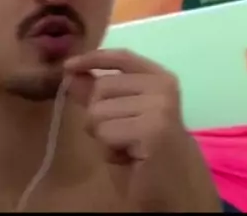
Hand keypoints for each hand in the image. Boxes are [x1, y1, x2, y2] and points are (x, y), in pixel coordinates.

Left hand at [65, 49, 219, 211]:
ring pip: (99, 111)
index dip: (94, 58)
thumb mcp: (120, 117)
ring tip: (126, 147)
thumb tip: (72, 73)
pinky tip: (130, 157)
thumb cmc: (146, 153)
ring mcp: (160, 106)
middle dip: (98, 115)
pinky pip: (105, 133)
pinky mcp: (152, 129)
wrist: (176, 188)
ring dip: (103, 136)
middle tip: (121, 136)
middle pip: (102, 86)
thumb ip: (98, 94)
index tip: (69, 66)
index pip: (122, 57)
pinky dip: (109, 150)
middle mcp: (163, 85)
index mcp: (160, 78)